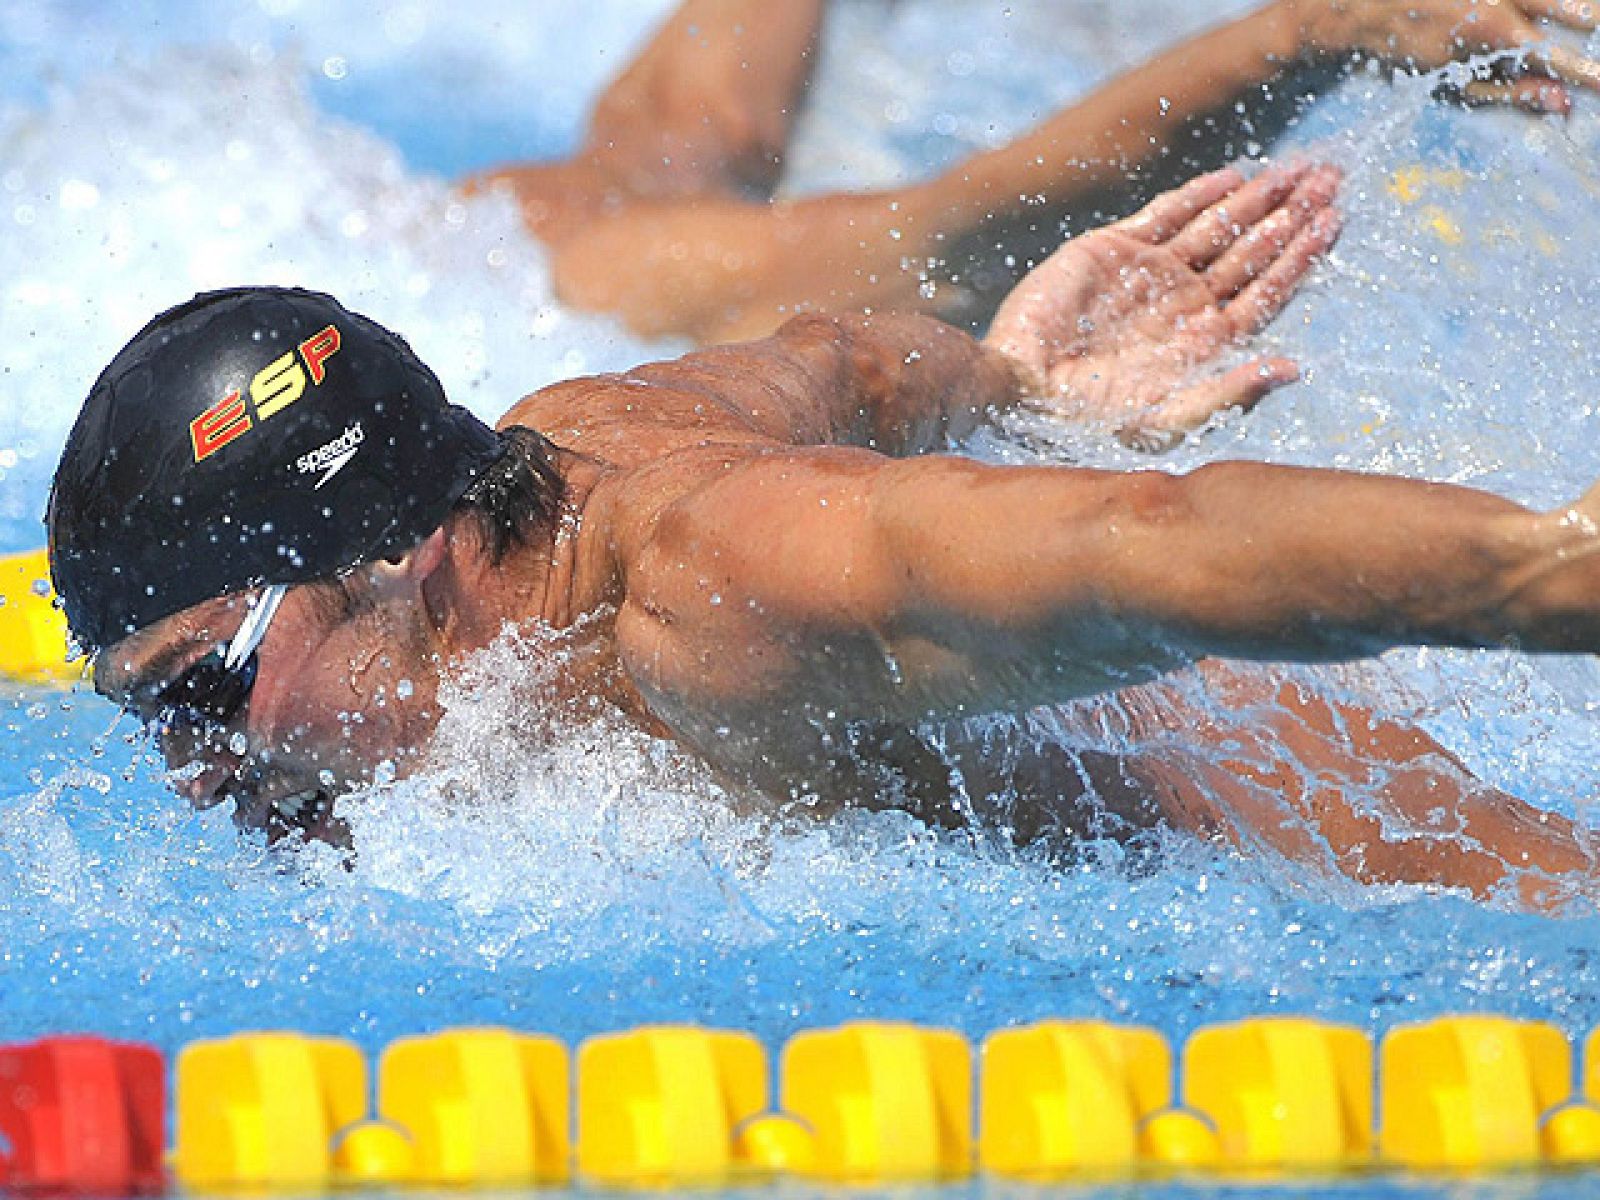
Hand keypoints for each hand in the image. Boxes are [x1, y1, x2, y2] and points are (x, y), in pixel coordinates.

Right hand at [984, 164, 1342, 448]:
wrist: (1021, 390)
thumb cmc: (1089, 420)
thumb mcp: (1168, 418)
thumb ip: (1230, 391)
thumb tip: (1295, 367)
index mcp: (1204, 342)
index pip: (1266, 290)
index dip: (1302, 256)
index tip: (1335, 219)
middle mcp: (1182, 304)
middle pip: (1252, 251)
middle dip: (1291, 214)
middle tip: (1331, 177)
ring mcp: (1148, 275)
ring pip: (1217, 227)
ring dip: (1257, 198)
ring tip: (1299, 168)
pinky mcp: (1110, 251)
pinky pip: (1164, 214)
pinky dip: (1198, 195)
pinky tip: (1234, 177)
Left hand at [1283, 0, 1599, 113]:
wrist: (1366, 0)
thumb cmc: (1410, 47)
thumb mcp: (1456, 82)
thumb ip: (1512, 91)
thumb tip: (1562, 104)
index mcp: (1495, 34)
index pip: (1559, 56)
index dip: (1592, 73)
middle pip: (1570, 4)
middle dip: (1592, 22)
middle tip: (1598, 35)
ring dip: (1577, 8)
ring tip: (1588, 23)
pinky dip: (1550, 2)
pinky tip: (1566, 13)